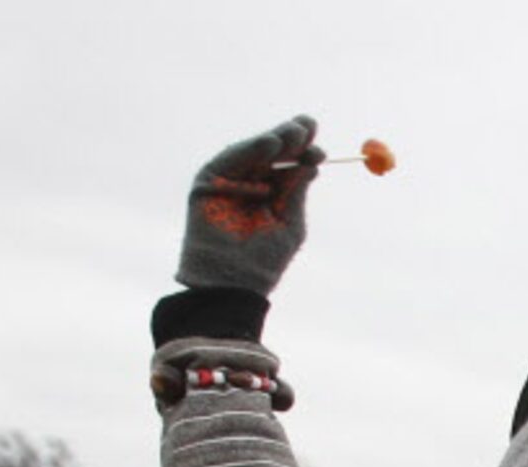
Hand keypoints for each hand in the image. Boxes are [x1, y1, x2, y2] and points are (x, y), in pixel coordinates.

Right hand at [179, 116, 322, 296]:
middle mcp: (250, 185)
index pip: (288, 166)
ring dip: (272, 140)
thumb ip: (296, 190)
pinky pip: (229, 161)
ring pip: (251, 153)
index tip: (320, 144)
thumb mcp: (289, 221)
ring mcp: (228, 182)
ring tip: (292, 133)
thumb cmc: (265, 261)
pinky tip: (269, 144)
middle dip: (290, 138)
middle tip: (308, 124)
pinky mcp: (207, 183)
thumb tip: (313, 161)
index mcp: (272, 196)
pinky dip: (249, 150)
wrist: (233, 281)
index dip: (303, 152)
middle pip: (271, 154)